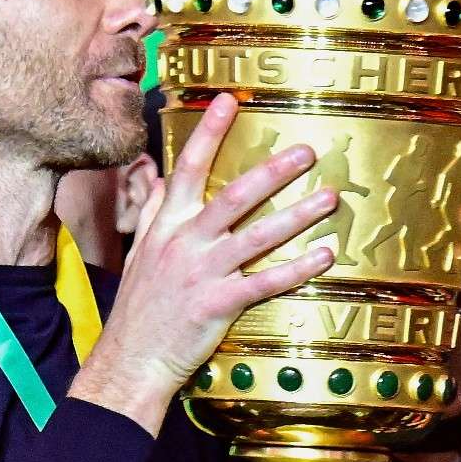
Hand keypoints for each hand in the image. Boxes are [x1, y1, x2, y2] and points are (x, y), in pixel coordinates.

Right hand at [70, 93, 337, 432]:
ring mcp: (203, 273)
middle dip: (273, 170)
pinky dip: (297, 268)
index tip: (229, 101)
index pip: (188, 168)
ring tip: (329, 197)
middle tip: (306, 151)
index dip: (209, 133)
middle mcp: (185, 243)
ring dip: (297, 215)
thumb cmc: (140, 308)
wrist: (131, 360)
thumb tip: (159, 180)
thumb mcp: (140, 253)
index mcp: (167, 226)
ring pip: (257, 235)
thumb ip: (154, 214)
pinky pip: (266, 282)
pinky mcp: (219, 305)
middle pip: (234, 196)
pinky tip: (324, 255)